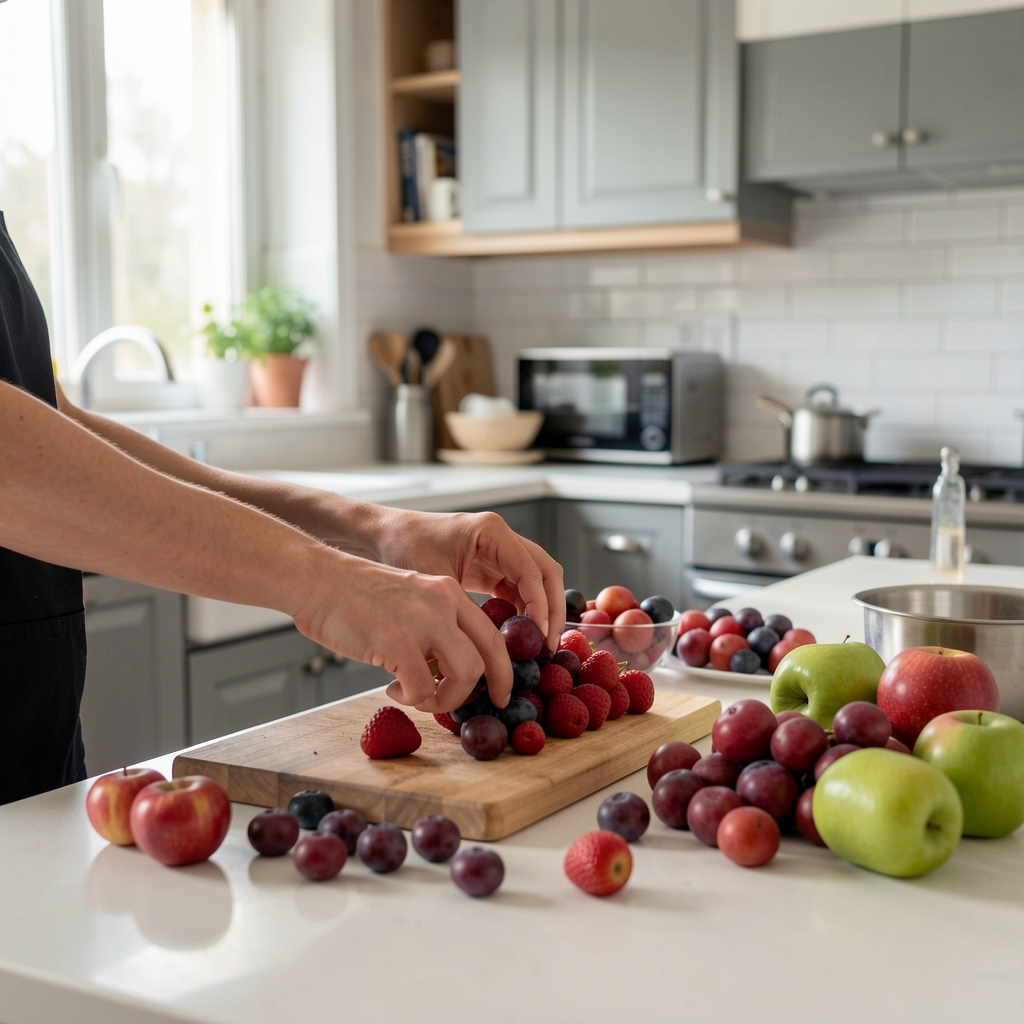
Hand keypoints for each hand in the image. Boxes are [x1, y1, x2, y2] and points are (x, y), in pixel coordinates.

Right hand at [294, 551, 514, 713]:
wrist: (317, 579)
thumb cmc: (354, 595)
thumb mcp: (410, 599)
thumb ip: (435, 626)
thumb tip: (450, 672)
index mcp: (449, 591)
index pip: (493, 632)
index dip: (503, 666)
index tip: (501, 688)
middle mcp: (443, 602)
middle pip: (490, 654)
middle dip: (495, 686)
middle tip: (484, 706)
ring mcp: (422, 621)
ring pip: (466, 674)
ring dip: (448, 698)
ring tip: (423, 697)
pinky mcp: (397, 642)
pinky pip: (422, 688)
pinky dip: (411, 698)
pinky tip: (393, 688)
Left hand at [367, 509, 565, 650]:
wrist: (382, 536)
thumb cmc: (403, 548)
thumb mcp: (436, 582)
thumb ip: (467, 611)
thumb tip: (492, 650)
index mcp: (492, 531)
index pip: (531, 570)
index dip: (541, 605)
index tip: (539, 636)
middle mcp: (502, 538)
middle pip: (545, 573)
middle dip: (551, 609)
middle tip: (547, 645)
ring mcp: (499, 551)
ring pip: (537, 582)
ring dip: (541, 612)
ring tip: (537, 646)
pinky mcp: (491, 567)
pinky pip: (518, 590)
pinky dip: (523, 612)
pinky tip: (517, 637)